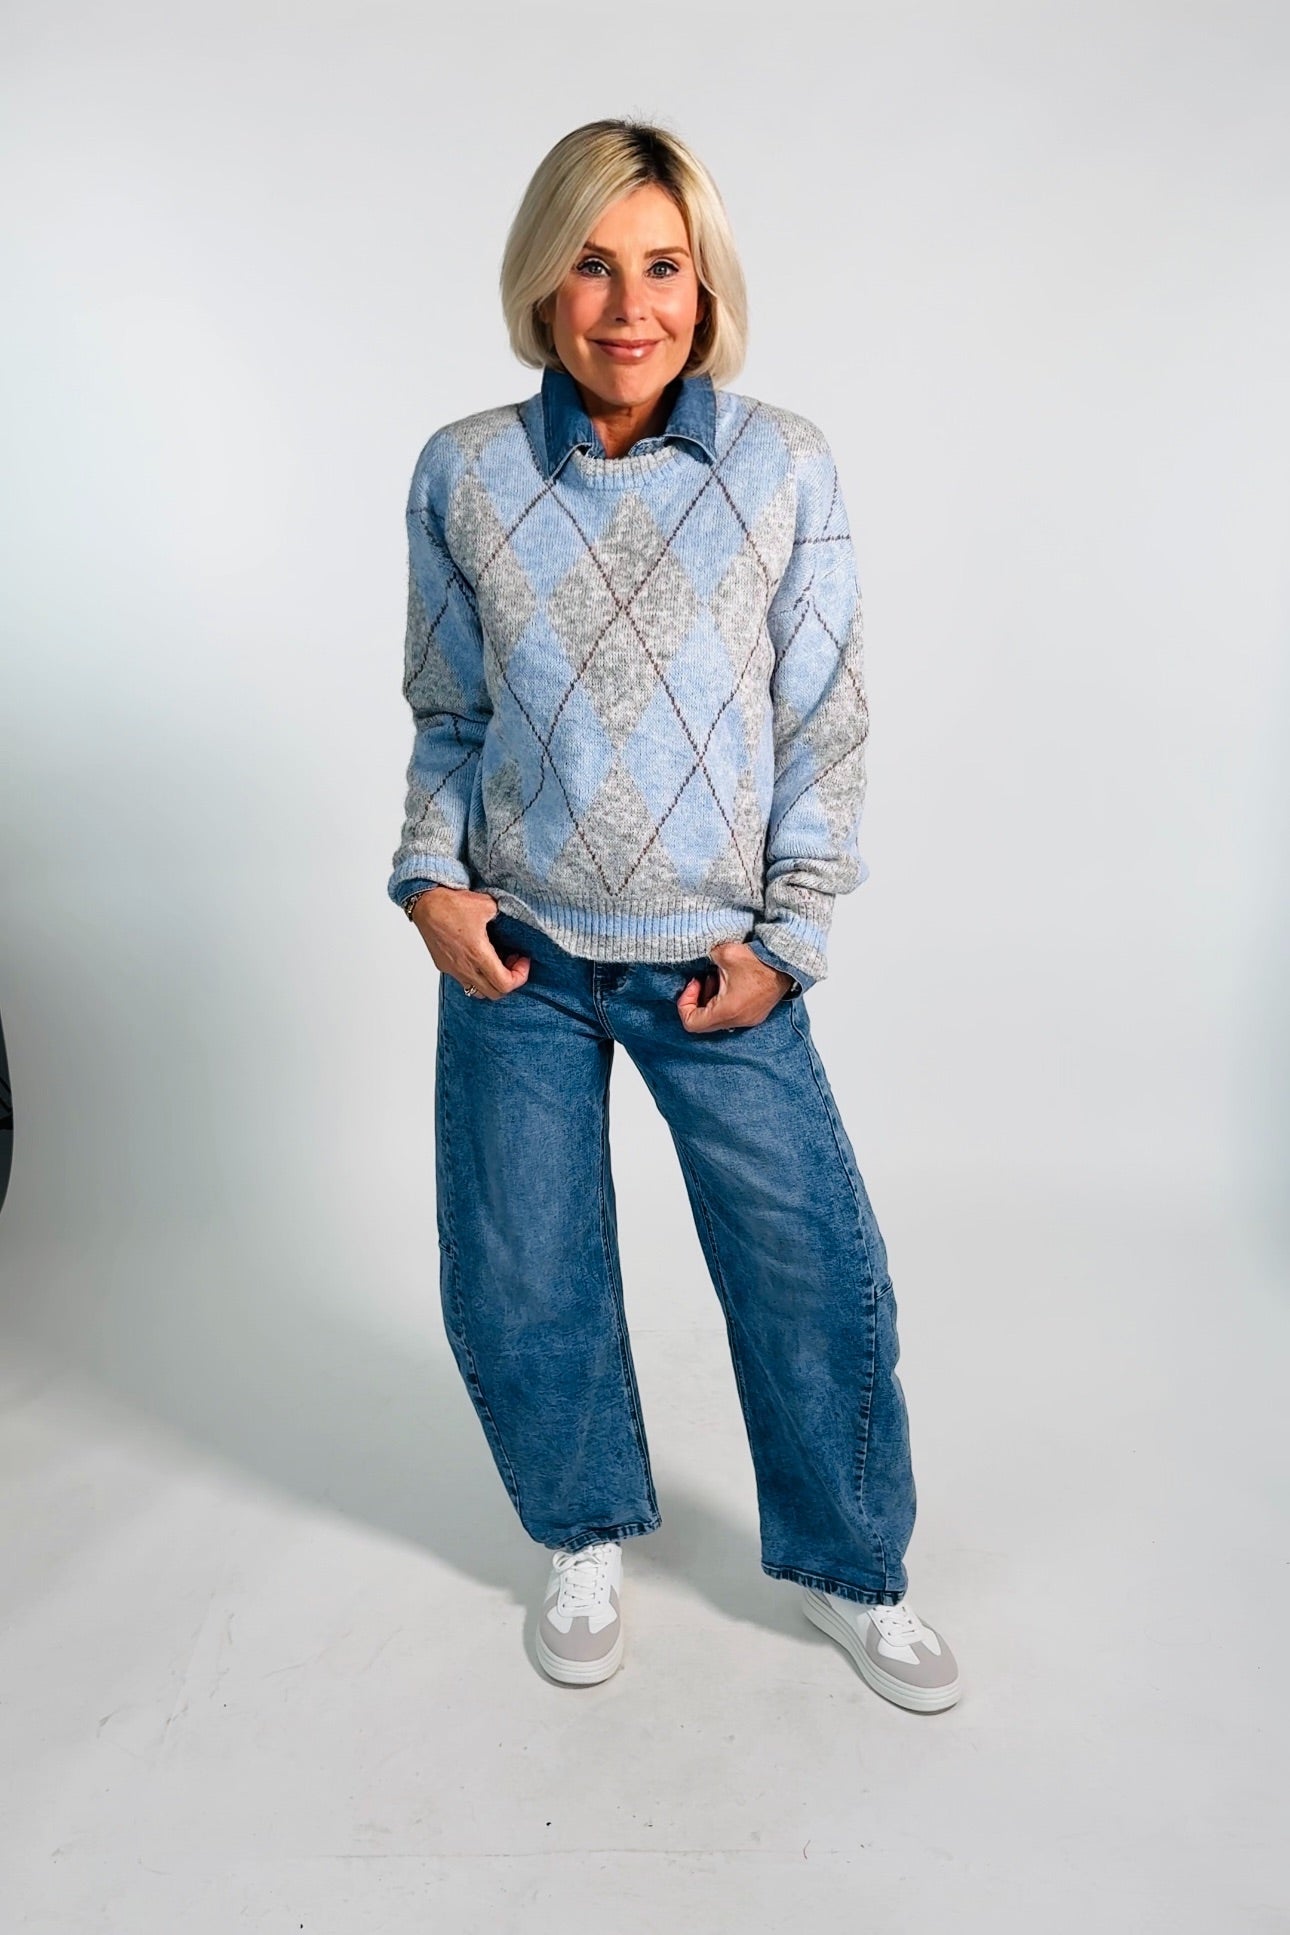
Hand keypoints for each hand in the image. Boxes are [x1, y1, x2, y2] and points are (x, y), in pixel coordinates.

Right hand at [410, 885, 529, 997]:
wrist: (425, 903)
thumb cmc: (452, 904)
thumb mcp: (488, 905)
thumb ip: (504, 916)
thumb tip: (511, 918)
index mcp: (478, 955)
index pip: (505, 984)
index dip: (520, 976)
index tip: (523, 960)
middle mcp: (465, 968)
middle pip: (495, 993)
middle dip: (509, 980)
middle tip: (513, 961)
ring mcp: (453, 970)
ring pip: (478, 991)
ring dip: (492, 981)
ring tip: (496, 961)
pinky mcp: (444, 966)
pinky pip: (465, 981)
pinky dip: (477, 976)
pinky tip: (479, 957)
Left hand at [677, 940, 794, 1032]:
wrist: (787, 962)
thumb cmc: (760, 960)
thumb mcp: (723, 954)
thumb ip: (704, 959)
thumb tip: (697, 961)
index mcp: (727, 1010)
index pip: (692, 1023)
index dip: (684, 1004)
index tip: (692, 985)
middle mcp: (737, 1020)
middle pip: (703, 1023)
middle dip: (697, 1001)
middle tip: (701, 980)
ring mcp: (748, 1020)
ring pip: (717, 1019)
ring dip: (710, 1000)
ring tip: (716, 978)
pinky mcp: (754, 1015)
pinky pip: (730, 1015)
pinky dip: (723, 1001)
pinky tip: (729, 982)